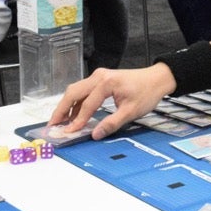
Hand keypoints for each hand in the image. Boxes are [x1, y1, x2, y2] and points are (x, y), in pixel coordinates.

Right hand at [49, 64, 176, 139]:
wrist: (158, 79)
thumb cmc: (147, 92)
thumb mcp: (131, 111)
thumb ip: (112, 123)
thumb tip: (96, 134)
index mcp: (107, 83)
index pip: (87, 104)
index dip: (77, 121)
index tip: (68, 132)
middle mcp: (99, 76)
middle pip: (73, 93)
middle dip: (61, 110)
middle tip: (53, 125)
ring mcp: (99, 76)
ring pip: (76, 90)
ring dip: (67, 106)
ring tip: (61, 122)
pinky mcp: (101, 79)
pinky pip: (84, 90)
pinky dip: (76, 102)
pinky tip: (75, 114)